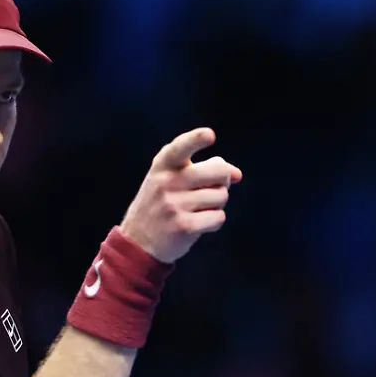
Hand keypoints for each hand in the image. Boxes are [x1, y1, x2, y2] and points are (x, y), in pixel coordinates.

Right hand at [119, 128, 242, 263]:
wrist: (138, 241)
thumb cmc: (162, 204)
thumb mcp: (173, 179)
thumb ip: (204, 169)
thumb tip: (237, 174)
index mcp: (163, 165)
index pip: (180, 147)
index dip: (196, 139)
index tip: (209, 135)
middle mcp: (167, 182)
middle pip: (218, 172)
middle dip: (224, 180)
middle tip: (214, 188)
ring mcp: (174, 205)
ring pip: (221, 196)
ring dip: (217, 204)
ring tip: (199, 209)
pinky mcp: (183, 226)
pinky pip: (218, 217)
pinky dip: (214, 221)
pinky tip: (199, 224)